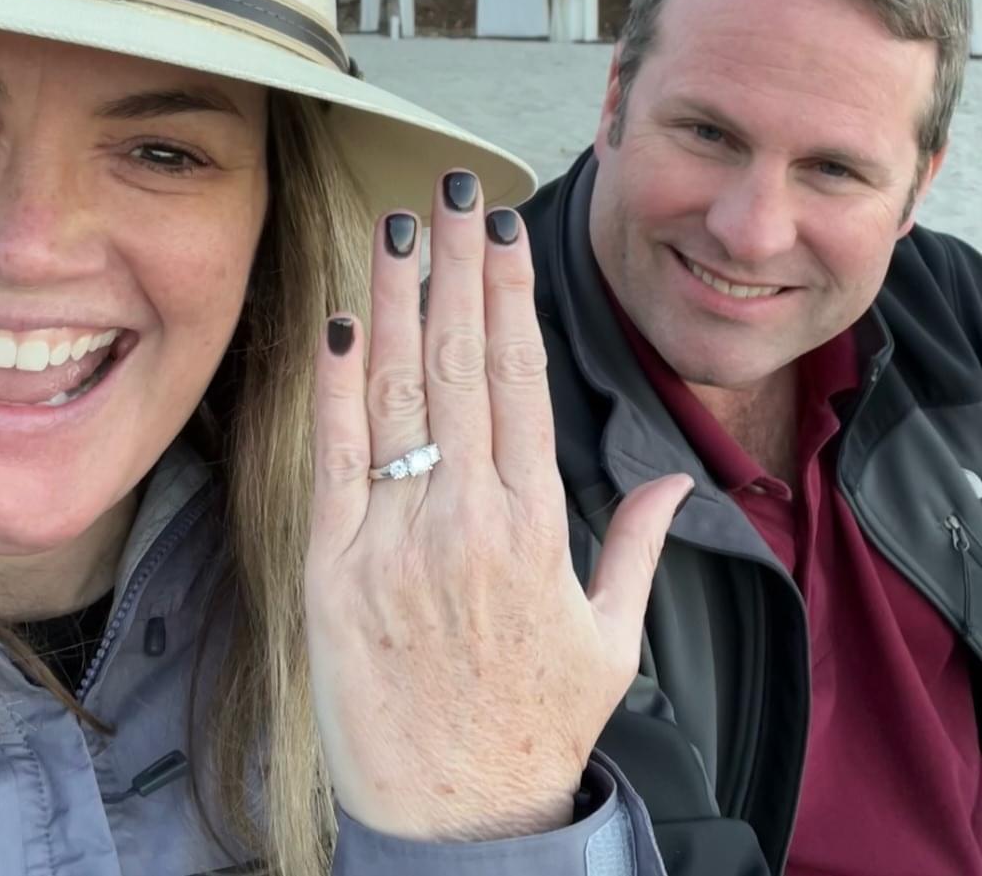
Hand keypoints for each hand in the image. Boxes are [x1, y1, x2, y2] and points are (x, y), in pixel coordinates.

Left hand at [307, 170, 691, 842]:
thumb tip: (667, 480)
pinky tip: (343, 320)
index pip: (521, 379)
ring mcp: (396, 540)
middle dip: (455, 265)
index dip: (509, 295)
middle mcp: (468, 518)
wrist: (457, 821)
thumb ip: (636, 548)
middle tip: (452, 190)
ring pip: (397, 393)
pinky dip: (335, 383)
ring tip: (398, 225)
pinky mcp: (334, 569)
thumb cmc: (533, 727)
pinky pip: (335, 457)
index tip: (502, 231)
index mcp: (536, 526)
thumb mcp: (610, 642)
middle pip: (462, 362)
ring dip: (398, 299)